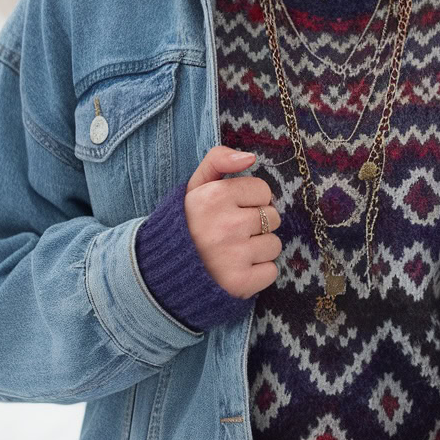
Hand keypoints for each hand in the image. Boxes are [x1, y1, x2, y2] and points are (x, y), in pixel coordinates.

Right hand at [184, 146, 281, 298]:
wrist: (165, 271)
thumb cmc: (188, 224)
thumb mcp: (195, 186)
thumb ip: (218, 160)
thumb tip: (251, 157)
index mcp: (214, 196)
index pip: (263, 190)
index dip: (250, 200)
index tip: (232, 209)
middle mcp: (226, 225)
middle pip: (273, 217)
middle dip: (257, 224)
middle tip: (231, 232)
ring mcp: (234, 255)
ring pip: (274, 245)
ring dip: (258, 249)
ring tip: (233, 252)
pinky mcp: (240, 282)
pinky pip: (271, 271)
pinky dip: (258, 273)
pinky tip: (237, 269)